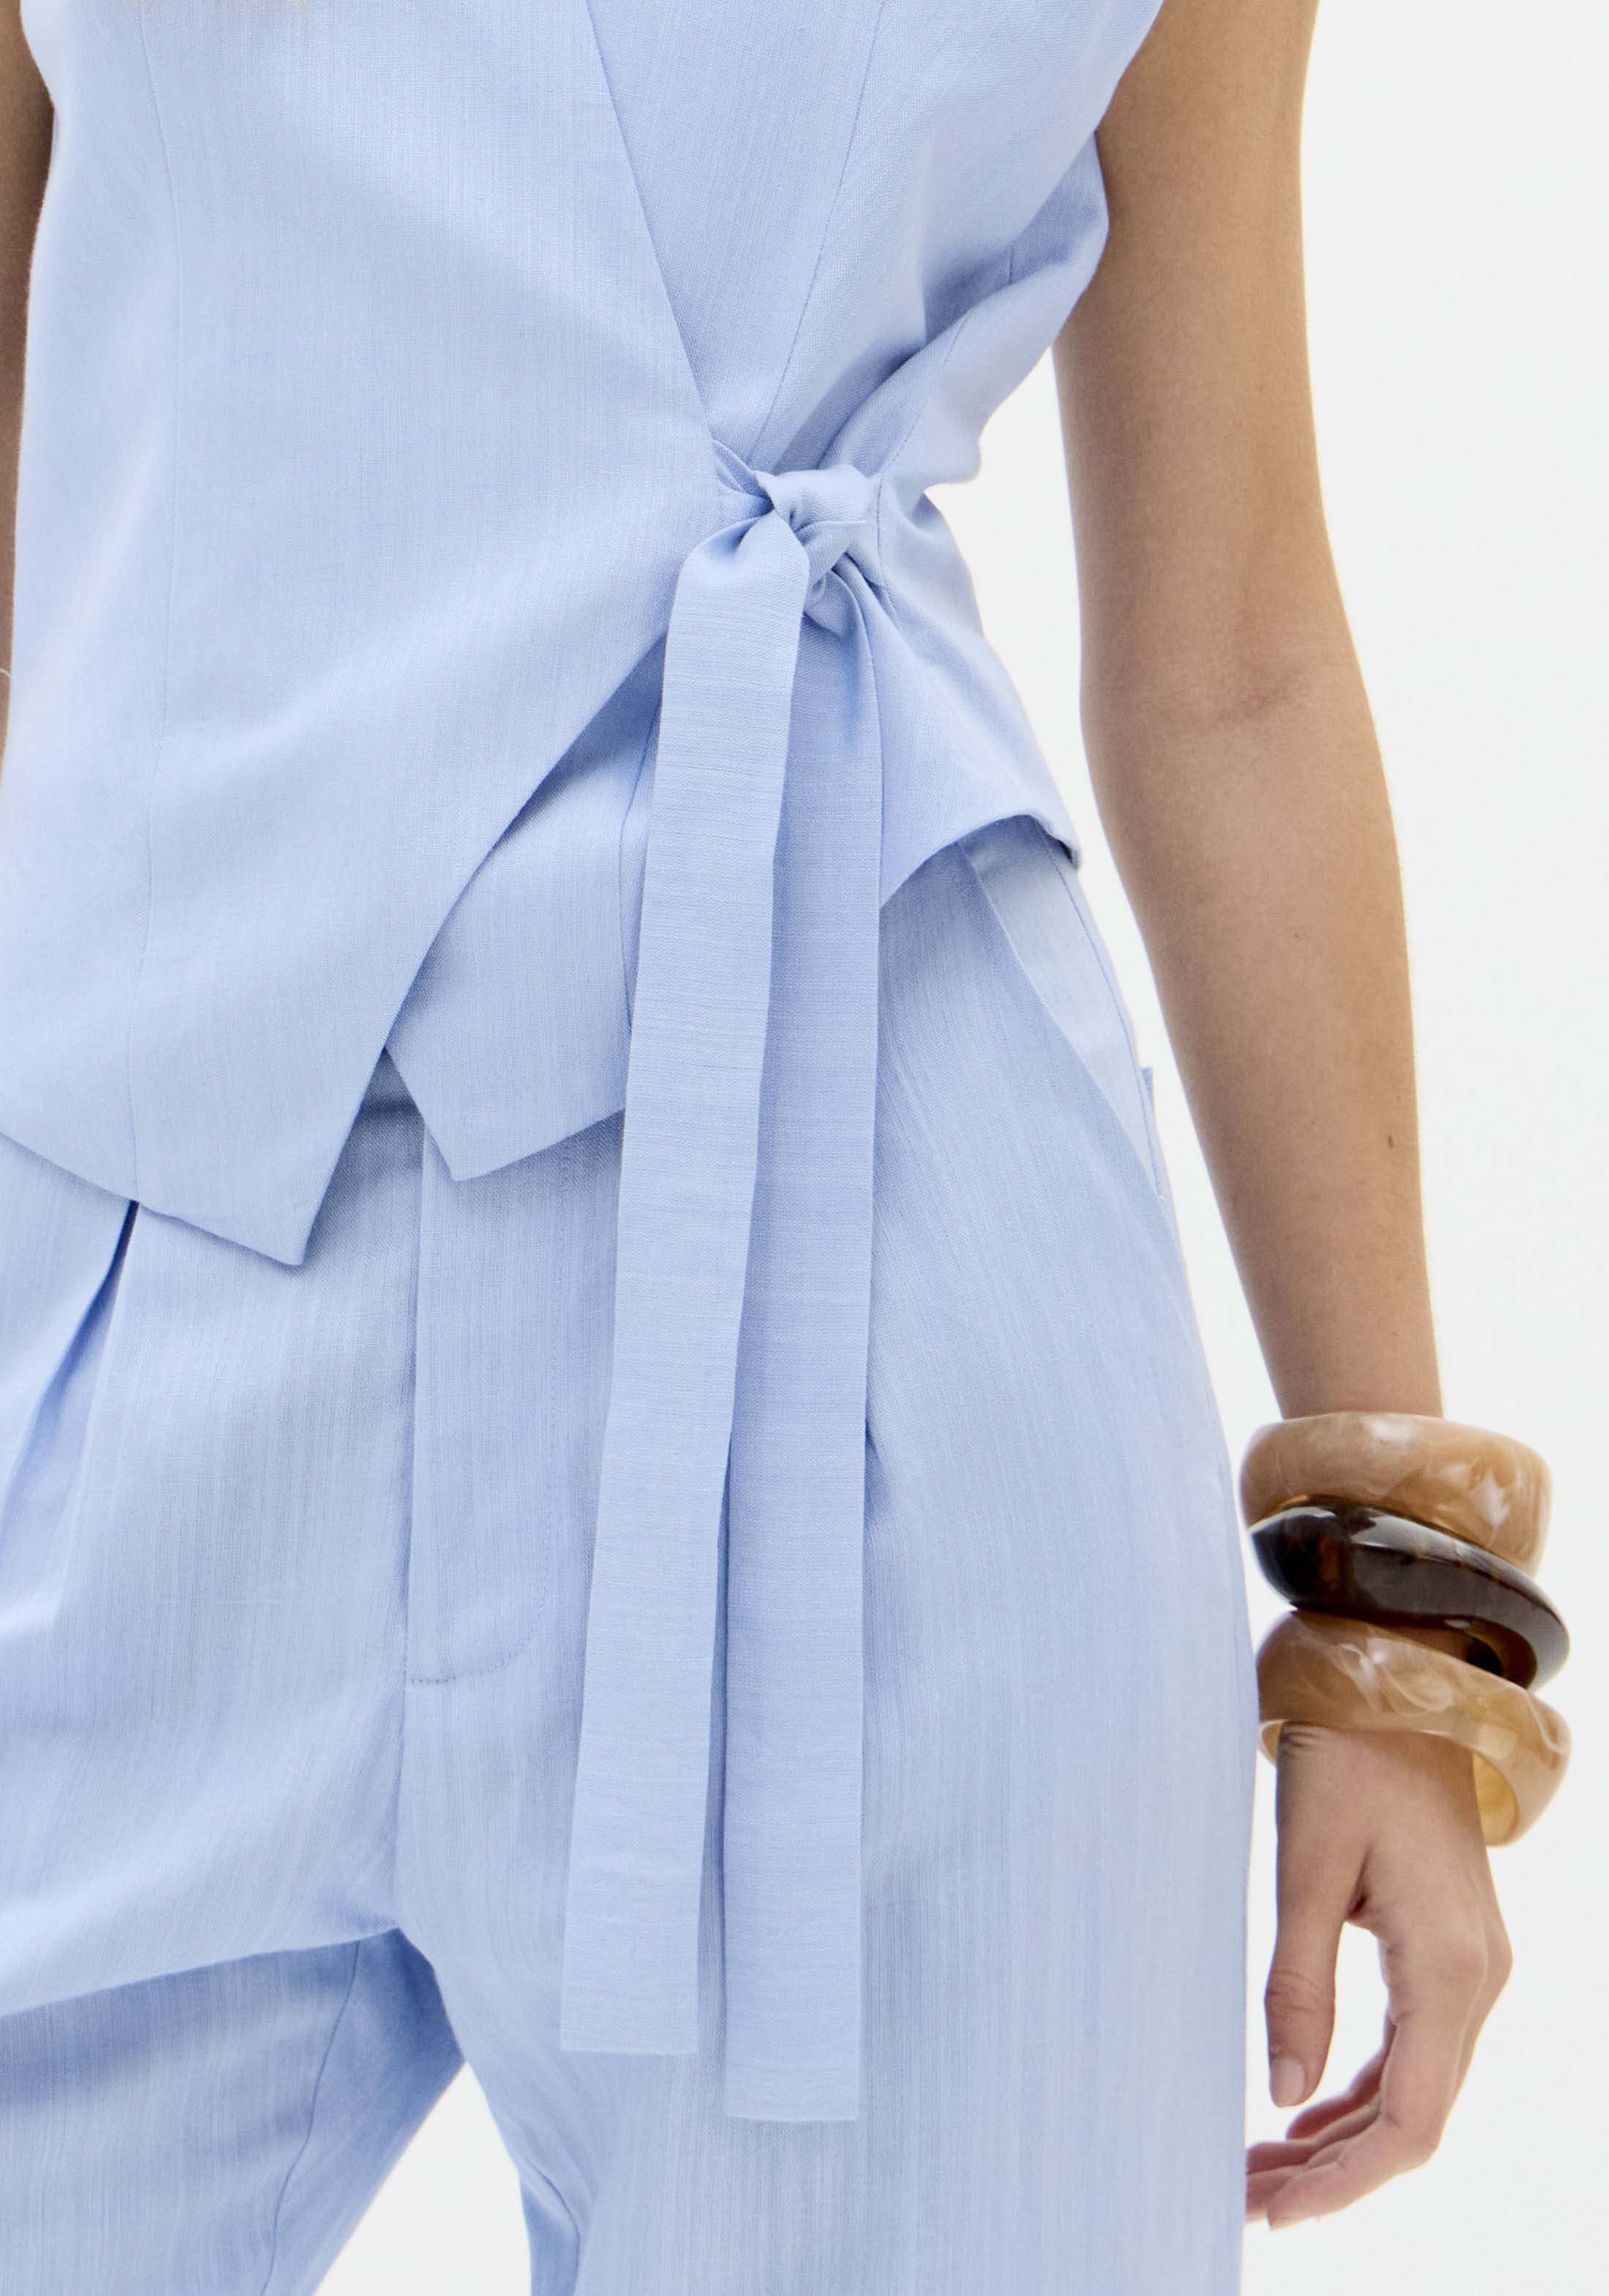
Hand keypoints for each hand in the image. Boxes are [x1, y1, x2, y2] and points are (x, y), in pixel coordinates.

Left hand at [1245, 1712, 1513, 2228]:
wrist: (1393, 1683)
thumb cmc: (1347, 1757)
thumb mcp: (1307, 1867)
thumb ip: (1297, 1984)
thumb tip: (1282, 2097)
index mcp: (1449, 1968)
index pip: (1411, 2122)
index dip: (1345, 2181)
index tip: (1272, 2209)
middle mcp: (1476, 1978)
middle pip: (1414, 2118)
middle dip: (1333, 2171)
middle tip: (1245, 2195)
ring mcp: (1470, 1965)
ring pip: (1414, 2087)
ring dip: (1342, 2136)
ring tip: (1260, 2166)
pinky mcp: (1447, 1948)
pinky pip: (1411, 2046)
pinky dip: (1358, 2088)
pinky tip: (1302, 2109)